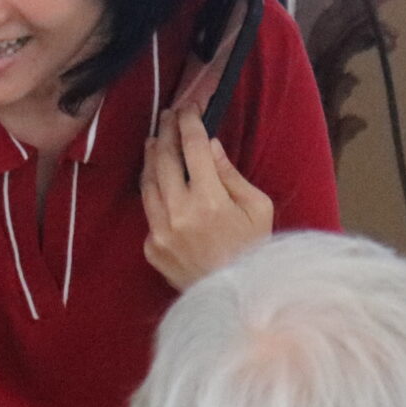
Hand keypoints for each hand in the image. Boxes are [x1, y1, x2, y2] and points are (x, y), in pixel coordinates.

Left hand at [141, 106, 276, 289]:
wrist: (236, 299)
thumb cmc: (255, 250)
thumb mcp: (257, 208)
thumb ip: (232, 175)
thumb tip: (210, 146)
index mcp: (210, 200)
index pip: (193, 148)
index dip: (189, 122)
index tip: (189, 107)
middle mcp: (179, 213)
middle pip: (165, 159)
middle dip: (167, 132)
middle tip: (169, 115)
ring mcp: (160, 231)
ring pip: (148, 182)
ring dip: (152, 157)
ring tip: (156, 139)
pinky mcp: (151, 247)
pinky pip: (148, 210)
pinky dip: (152, 190)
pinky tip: (156, 178)